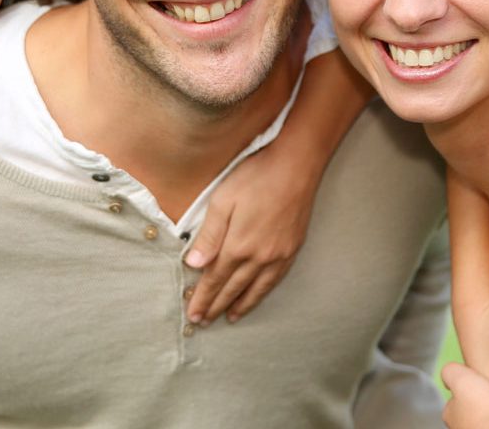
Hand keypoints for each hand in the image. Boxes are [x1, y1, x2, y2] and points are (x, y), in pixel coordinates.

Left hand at [183, 149, 314, 324]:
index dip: (203, 298)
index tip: (193, 313)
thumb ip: (209, 235)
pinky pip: (275, 280)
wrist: (296, 166)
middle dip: (216, 306)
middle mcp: (259, 257)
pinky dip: (262, 293)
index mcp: (238, 245)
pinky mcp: (292, 249)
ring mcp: (278, 255)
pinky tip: (256, 295)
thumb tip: (193, 264)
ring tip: (229, 317)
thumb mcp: (223, 201)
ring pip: (256, 289)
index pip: (215, 279)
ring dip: (240, 305)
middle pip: (233, 288)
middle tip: (203, 321)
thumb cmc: (256, 177)